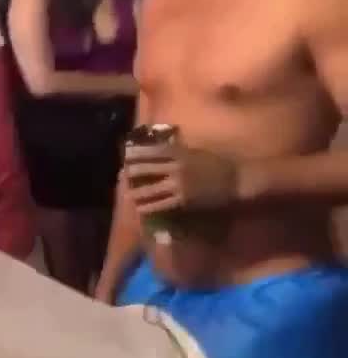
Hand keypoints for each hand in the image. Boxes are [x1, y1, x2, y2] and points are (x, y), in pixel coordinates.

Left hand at [124, 142, 239, 214]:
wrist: (235, 179)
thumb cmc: (218, 164)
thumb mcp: (198, 151)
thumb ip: (180, 151)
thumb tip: (164, 149)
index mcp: (182, 152)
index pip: (154, 151)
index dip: (138, 152)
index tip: (127, 154)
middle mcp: (177, 167)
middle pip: (148, 168)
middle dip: (133, 172)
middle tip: (122, 176)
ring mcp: (180, 184)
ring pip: (152, 188)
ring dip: (137, 192)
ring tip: (127, 195)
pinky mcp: (184, 199)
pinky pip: (162, 204)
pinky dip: (149, 206)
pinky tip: (141, 208)